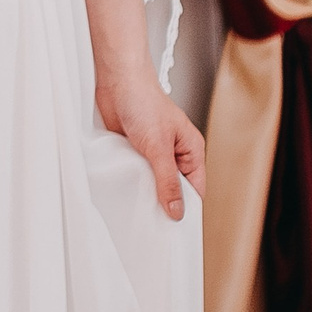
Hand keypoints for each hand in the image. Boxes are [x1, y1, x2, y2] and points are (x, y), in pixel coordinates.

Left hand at [99, 73, 204, 221]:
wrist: (116, 80)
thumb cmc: (143, 100)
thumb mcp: (158, 147)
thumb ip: (167, 180)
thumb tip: (176, 210)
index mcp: (190, 150)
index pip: (195, 189)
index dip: (187, 209)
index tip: (176, 231)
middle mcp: (174, 153)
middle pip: (174, 189)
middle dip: (164, 204)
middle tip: (154, 225)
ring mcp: (153, 153)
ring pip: (152, 183)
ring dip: (144, 192)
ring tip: (137, 209)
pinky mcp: (134, 151)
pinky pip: (135, 174)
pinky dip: (130, 182)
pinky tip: (124, 190)